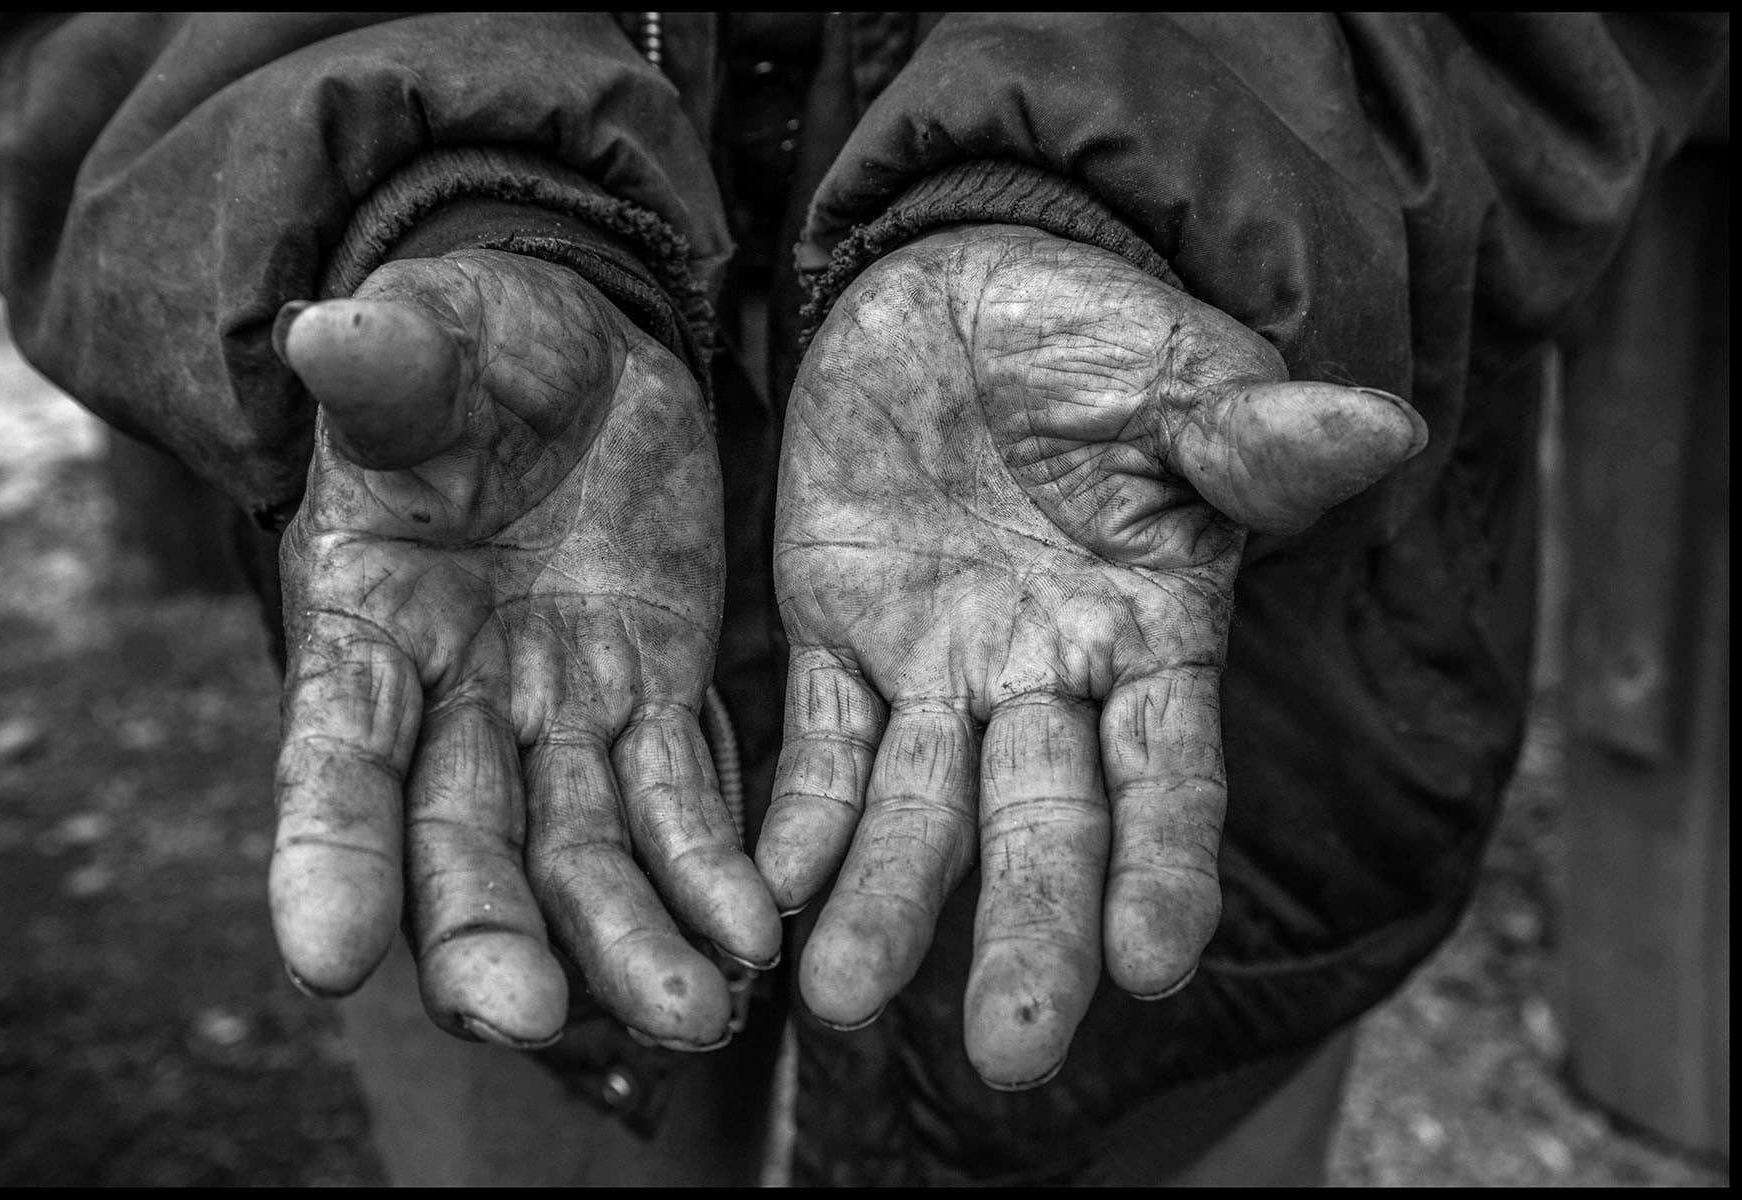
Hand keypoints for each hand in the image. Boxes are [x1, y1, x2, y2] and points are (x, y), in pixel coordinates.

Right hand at [268, 250, 779, 1050]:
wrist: (576, 353)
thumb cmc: (477, 344)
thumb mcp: (435, 337)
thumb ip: (391, 365)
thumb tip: (331, 336)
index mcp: (368, 624)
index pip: (335, 756)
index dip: (326, 853)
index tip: (327, 957)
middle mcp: (455, 698)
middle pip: (465, 842)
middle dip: (489, 933)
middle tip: (524, 1018)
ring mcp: (561, 710)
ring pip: (587, 852)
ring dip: (630, 938)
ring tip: (693, 1016)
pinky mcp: (659, 696)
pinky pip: (686, 801)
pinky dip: (716, 872)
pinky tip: (757, 936)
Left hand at [758, 225, 1424, 1086]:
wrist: (958, 279)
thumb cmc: (1098, 334)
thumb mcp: (1184, 376)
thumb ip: (1255, 436)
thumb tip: (1380, 428)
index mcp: (1150, 635)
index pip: (1168, 777)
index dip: (1163, 866)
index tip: (1150, 960)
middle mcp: (1045, 680)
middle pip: (1041, 829)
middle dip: (1025, 934)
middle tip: (1005, 1051)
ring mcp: (936, 668)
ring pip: (914, 811)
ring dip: (882, 903)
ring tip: (835, 996)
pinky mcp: (834, 636)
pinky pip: (811, 750)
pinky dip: (791, 826)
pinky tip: (761, 900)